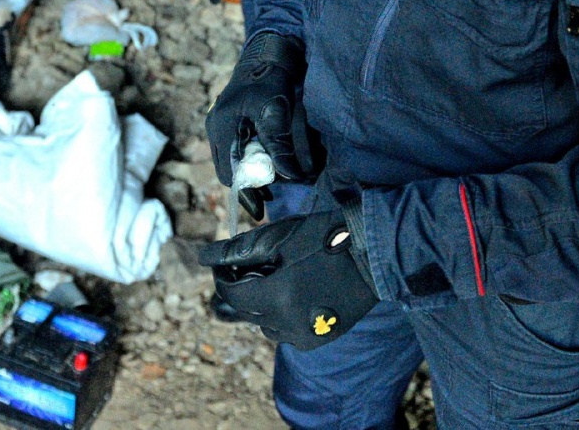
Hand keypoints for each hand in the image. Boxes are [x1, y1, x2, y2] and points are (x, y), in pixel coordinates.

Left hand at [200, 204, 376, 350]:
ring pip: (266, 325)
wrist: (373, 255)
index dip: (223, 278)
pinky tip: (295, 295)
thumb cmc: (325, 238)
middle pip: (247, 311)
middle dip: (245, 289)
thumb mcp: (280, 238)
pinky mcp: (318, 340)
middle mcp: (288, 324)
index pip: (232, 295)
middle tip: (255, 266)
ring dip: (263, 305)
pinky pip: (287, 333)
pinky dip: (283, 317)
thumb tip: (205, 257)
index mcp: (277, 297)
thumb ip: (239, 251)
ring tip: (279, 280)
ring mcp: (304, 336)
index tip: (224, 264)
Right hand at [207, 31, 317, 189]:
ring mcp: (222, 122)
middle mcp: (217, 126)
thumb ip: (279, 144)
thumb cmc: (271, 77)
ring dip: (250, 173)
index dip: (245, 190)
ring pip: (232, 159)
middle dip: (248, 184)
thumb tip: (290, 176)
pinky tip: (267, 165)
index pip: (229, 171)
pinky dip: (251, 159)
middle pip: (229, 168)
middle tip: (267, 200)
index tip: (259, 207)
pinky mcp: (232, 118)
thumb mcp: (275, 110)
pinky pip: (237, 147)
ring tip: (269, 188)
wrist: (269, 49)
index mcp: (221, 126)